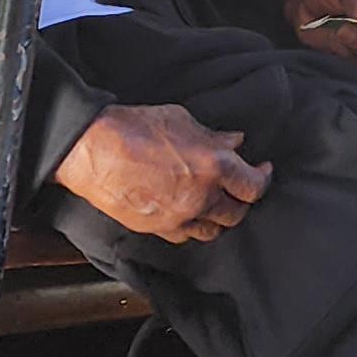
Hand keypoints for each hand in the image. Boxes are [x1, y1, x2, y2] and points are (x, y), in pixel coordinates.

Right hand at [56, 101, 270, 243]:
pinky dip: (192, 226)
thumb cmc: (135, 127)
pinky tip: (188, 211)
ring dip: (218, 218)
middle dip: (241, 200)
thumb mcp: (182, 120)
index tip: (262, 169)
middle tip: (238, 186)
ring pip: (213, 231)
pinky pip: (185, 236)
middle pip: (237, 213)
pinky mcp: (157, 230)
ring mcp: (178, 218)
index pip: (254, 186)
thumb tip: (235, 142)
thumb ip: (213, 136)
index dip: (263, 178)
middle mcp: (201, 198)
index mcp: (213, 167)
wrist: (93, 150)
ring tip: (215, 202)